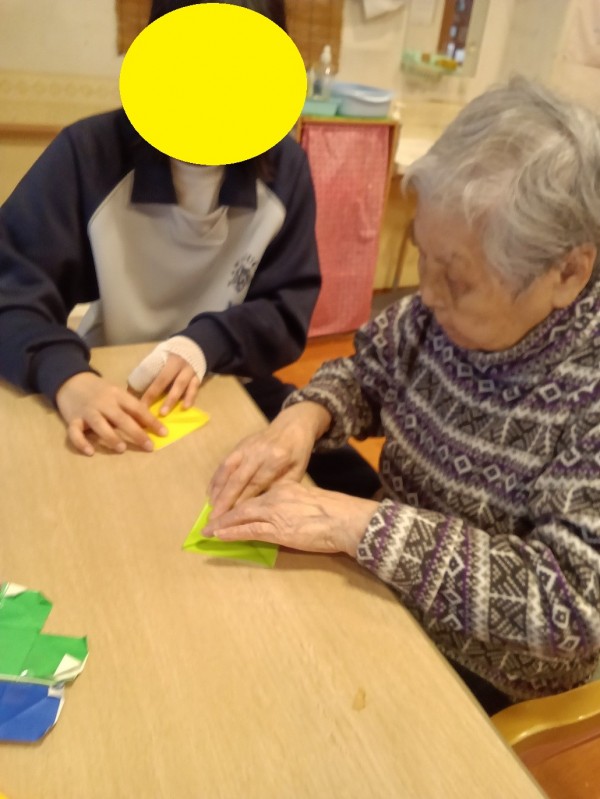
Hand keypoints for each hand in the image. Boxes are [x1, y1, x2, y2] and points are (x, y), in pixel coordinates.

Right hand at [56, 372, 167, 455]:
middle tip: (149, 446)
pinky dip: (81, 442)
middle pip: (121, 418)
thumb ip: (130, 408)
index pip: (137, 408)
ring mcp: (87, 411)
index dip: (151, 421)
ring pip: (100, 424)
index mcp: (118, 395)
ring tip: (122, 449)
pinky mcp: (72, 419)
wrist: (71, 381)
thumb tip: (150, 425)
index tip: (164, 433)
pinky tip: (90, 452)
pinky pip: (74, 432)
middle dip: (136, 433)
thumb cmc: (100, 391)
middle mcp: (104, 402)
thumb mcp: (117, 394)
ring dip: (111, 437)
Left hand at [139, 354, 199, 414]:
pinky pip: (194, 389)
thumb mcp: (159, 359)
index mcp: (166, 359)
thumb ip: (149, 372)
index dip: (147, 391)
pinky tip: (185, 407)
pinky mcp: (198, 378)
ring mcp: (189, 371)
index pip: (153, 376)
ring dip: (172, 400)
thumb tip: (132, 392)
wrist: (193, 349)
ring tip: (164, 413)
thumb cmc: (170, 358)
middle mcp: (177, 364)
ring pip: (181, 385)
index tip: (139, 405)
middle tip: (147, 411)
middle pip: (164, 380)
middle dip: (154, 395)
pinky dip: (190, 398)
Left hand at [204, 480, 377, 556]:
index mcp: (285, 487)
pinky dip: (232, 532)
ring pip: (242, 516)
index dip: (241, 503)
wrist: (344, 519)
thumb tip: (285, 512)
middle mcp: (276, 496)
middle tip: (211, 519)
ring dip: (223, 524)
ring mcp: (275, 513)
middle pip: (245, 504)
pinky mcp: (277, 530)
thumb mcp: (310, 499)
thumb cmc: (335, 512)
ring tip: (209, 530)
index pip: (257, 494)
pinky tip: (220, 535)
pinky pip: (249, 531)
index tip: (230, 507)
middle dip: (225, 512)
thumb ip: (294, 502)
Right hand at [208, 402, 331, 517]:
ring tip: (210, 507)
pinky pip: (224, 462)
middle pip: (238, 479)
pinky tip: (210, 491)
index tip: (232, 519)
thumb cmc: (297, 452)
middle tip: (214, 518)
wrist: (293, 424)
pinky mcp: (239, 444)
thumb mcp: (297, 472)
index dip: (242, 502)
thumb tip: (260, 508)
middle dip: (225, 500)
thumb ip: (280, 488)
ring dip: (217, 489)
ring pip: (228, 470)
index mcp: (276, 459)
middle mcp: (258, 452)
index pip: (256, 484)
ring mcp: (246, 446)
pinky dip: (216, 478)